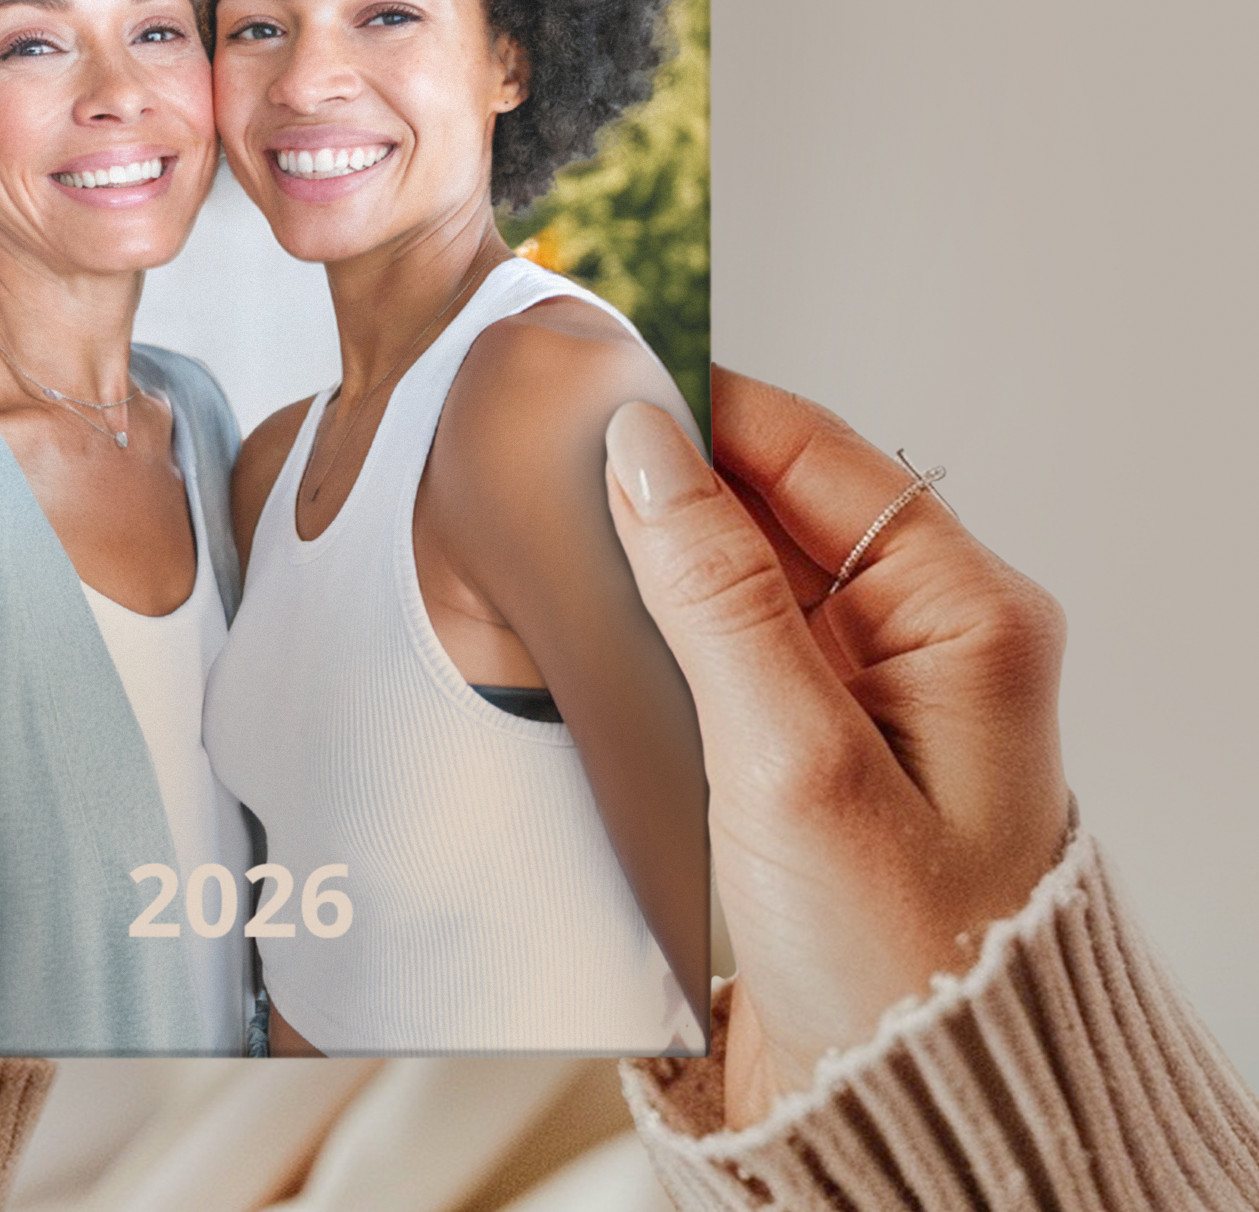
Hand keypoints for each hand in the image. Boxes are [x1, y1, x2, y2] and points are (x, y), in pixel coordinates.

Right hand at [604, 369, 1069, 1128]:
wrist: (904, 1128)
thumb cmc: (902, 966)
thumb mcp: (796, 760)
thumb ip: (716, 592)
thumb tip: (646, 450)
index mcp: (962, 616)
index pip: (813, 453)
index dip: (702, 410)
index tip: (597, 387)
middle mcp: (915, 640)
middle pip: (764, 506)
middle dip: (661, 488)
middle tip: (552, 474)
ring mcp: (853, 696)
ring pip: (728, 576)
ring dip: (648, 567)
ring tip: (560, 552)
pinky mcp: (796, 751)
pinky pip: (713, 650)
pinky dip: (649, 636)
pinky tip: (593, 639)